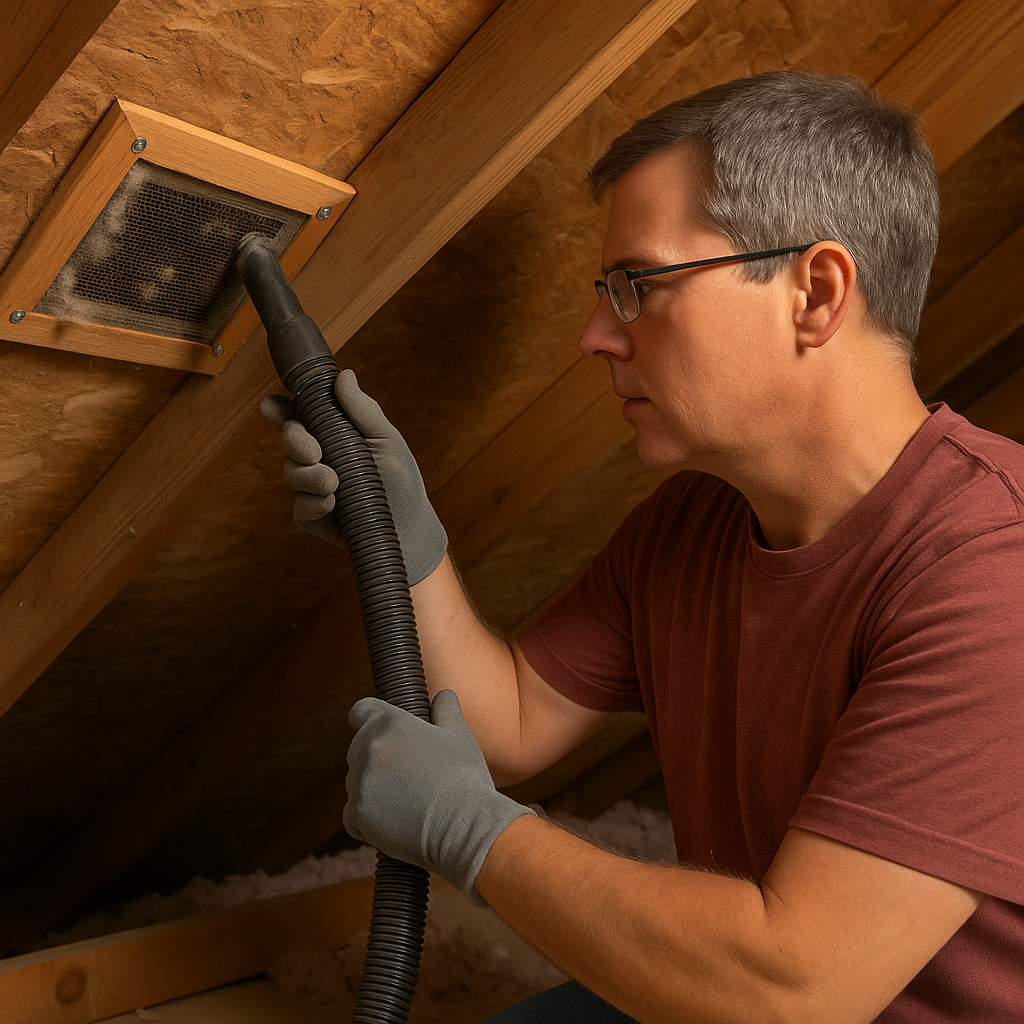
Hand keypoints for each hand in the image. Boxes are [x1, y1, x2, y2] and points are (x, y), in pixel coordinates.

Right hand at [260, 369, 447, 584]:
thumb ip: (363, 411)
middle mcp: (320, 458)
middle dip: (294, 441)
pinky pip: (299, 507)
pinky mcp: (313, 516)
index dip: (281, 408)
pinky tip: (332, 504)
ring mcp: (313, 487)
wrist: (410, 529)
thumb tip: (344, 376)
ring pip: (292, 473)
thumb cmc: (402, 482)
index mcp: (335, 434)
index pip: (301, 415)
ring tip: (334, 483)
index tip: (271, 406)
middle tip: (313, 451)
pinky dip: (313, 503)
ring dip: (309, 476)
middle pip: (290, 439)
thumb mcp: (387, 441)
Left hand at [343, 689, 535, 905]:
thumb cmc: (465, 778)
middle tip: (408, 772)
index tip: (378, 728)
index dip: (368, 717)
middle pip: (359, 747)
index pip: (361, 710)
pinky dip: (368, 818)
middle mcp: (368, 749)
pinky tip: (396, 819)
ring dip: (374, 787)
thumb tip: (444, 695)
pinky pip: (352, 813)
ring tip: (409, 799)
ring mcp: (359, 783)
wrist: (465, 827)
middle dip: (377, 757)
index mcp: (389, 723)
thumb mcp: (460, 736)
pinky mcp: (356, 816)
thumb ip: (446, 711)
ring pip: (357, 781)